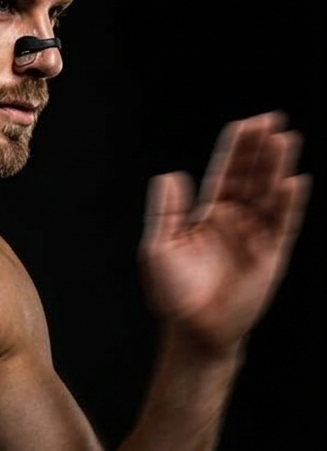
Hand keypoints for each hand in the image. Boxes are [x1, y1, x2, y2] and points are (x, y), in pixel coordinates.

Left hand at [139, 112, 310, 353]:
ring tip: (284, 140)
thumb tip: (170, 174)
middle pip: (251, 178)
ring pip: (268, 195)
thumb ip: (167, 211)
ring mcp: (255, 237)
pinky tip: (292, 182)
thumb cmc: (173, 292)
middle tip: (271, 120)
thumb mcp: (159, 247)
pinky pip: (282, 226)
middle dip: (260, 150)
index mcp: (208, 216)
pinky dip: (287, 204)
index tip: (248, 123)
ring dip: (276, 168)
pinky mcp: (270, 256)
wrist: (192, 329)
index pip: (226, 174)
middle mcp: (235, 221)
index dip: (237, 149)